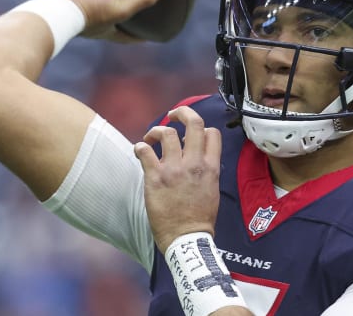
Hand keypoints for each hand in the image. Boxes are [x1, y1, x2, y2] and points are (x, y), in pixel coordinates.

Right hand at [38, 0, 172, 42]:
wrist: (54, 9)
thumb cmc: (88, 14)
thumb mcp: (120, 8)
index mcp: (106, 29)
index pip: (127, 37)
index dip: (140, 37)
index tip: (152, 35)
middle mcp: (91, 20)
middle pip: (108, 14)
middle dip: (118, 8)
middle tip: (131, 0)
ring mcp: (75, 6)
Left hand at [134, 106, 222, 253]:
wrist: (187, 239)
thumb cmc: (200, 218)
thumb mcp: (213, 190)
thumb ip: (207, 170)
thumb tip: (197, 156)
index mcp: (210, 167)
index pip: (212, 132)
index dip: (201, 128)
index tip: (190, 134)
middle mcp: (194, 164)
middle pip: (193, 123)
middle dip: (181, 113)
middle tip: (172, 115)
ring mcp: (174, 170)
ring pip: (166, 133)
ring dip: (156, 131)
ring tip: (151, 138)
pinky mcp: (155, 178)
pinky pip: (144, 151)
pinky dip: (140, 147)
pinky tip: (139, 151)